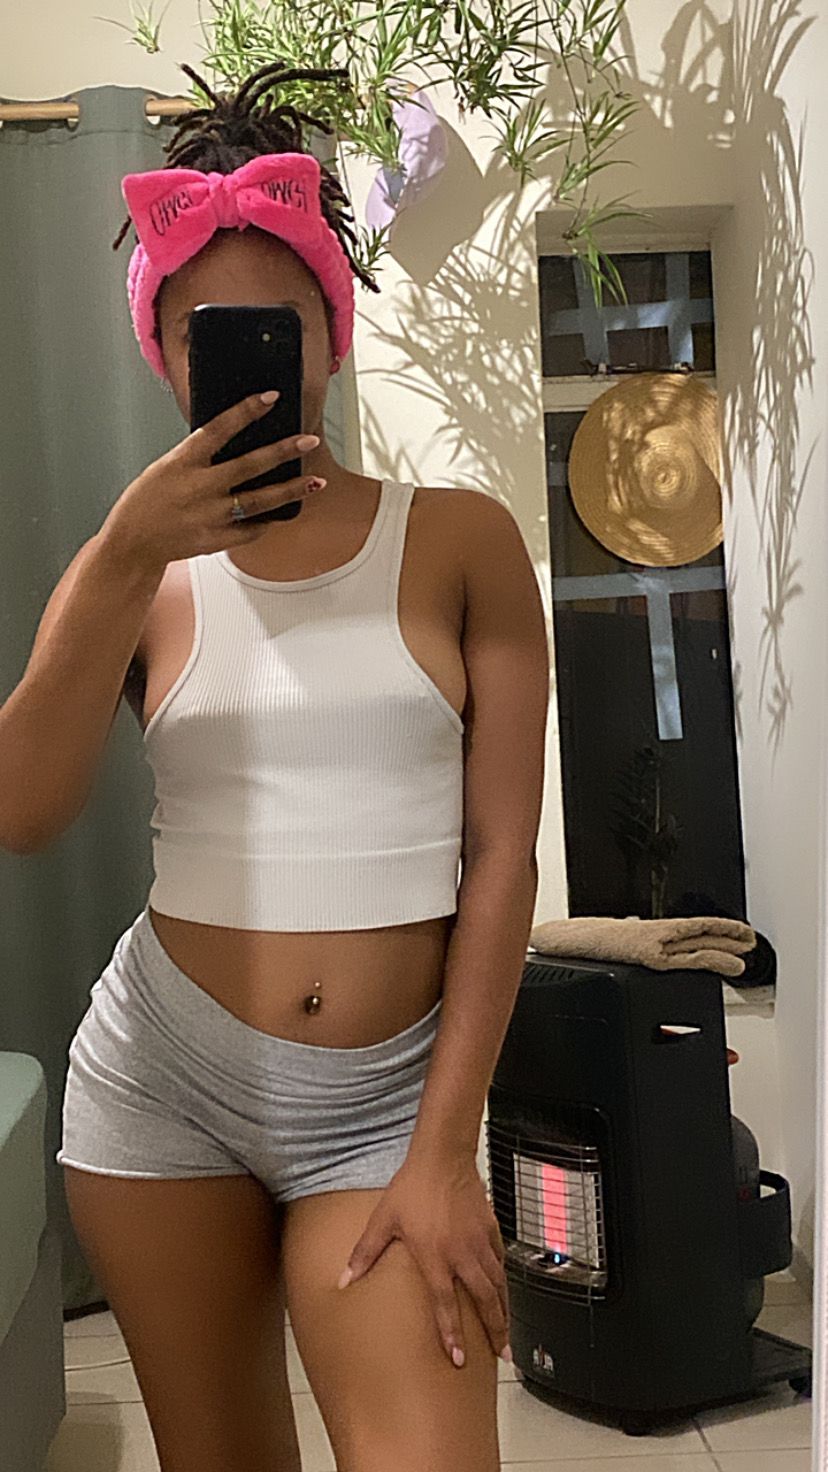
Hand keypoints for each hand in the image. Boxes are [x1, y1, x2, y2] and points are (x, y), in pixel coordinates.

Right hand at [100, 391, 326, 573]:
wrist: (134, 543)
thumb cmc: (146, 502)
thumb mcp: (168, 467)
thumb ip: (200, 457)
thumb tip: (233, 443)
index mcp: (184, 462)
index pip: (219, 429)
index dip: (246, 411)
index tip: (271, 398)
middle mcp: (201, 487)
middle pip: (250, 466)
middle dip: (284, 451)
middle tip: (309, 441)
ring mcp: (212, 515)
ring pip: (260, 501)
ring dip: (291, 490)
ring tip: (316, 482)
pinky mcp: (218, 539)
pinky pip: (252, 529)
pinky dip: (268, 520)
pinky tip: (284, 511)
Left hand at [337, 1153, 511, 1368]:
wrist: (442, 1156)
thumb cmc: (412, 1186)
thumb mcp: (383, 1220)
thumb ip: (364, 1253)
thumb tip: (343, 1280)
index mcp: (435, 1257)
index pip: (445, 1305)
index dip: (452, 1334)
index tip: (459, 1359)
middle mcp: (462, 1254)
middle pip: (484, 1301)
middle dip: (495, 1330)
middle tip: (501, 1353)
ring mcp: (479, 1242)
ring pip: (498, 1284)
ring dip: (503, 1310)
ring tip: (506, 1331)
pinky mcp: (490, 1228)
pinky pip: (500, 1260)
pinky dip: (503, 1279)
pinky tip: (503, 1288)